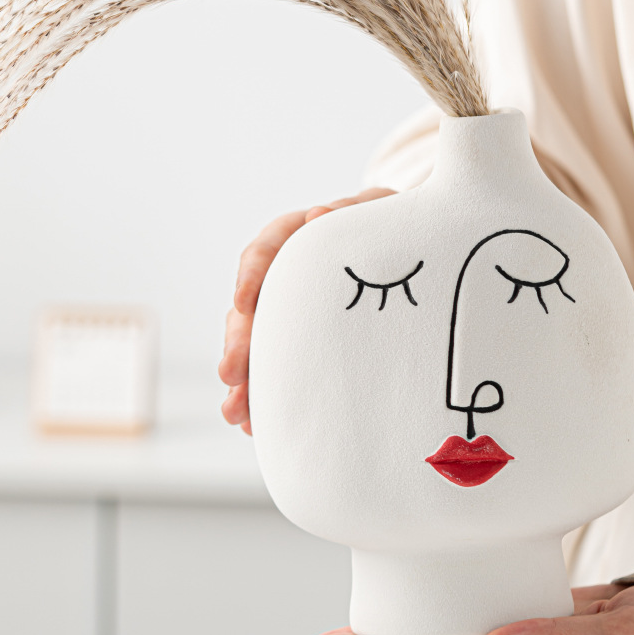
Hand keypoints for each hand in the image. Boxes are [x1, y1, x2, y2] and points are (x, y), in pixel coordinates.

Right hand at [219, 187, 395, 432]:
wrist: (402, 252)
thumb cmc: (386, 227)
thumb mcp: (376, 211)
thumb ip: (349, 212)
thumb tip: (319, 215)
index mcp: (297, 237)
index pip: (266, 250)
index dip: (251, 277)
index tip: (243, 302)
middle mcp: (282, 277)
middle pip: (251, 308)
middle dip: (239, 343)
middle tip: (231, 373)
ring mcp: (285, 313)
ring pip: (254, 344)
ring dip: (242, 379)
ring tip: (236, 412)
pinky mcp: (297, 343)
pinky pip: (273, 368)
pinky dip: (262, 396)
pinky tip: (253, 424)